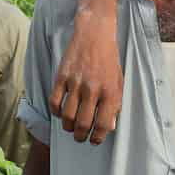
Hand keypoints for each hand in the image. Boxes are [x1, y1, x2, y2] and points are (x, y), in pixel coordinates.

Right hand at [48, 9, 122, 144]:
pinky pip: (55, 102)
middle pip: (82, 124)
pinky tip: (61, 112)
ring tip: (70, 127)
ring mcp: (75, 83)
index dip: (98, 137)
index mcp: (110, 91)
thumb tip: (108, 127)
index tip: (94, 140)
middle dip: (80, 136)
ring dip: (68, 127)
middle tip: (80, 137)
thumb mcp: (118, 81)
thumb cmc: (109, 59)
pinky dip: (57, 112)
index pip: (103, 124)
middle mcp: (93, 89)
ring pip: (67, 116)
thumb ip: (114, 104)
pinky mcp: (61, 76)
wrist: (95, 34)